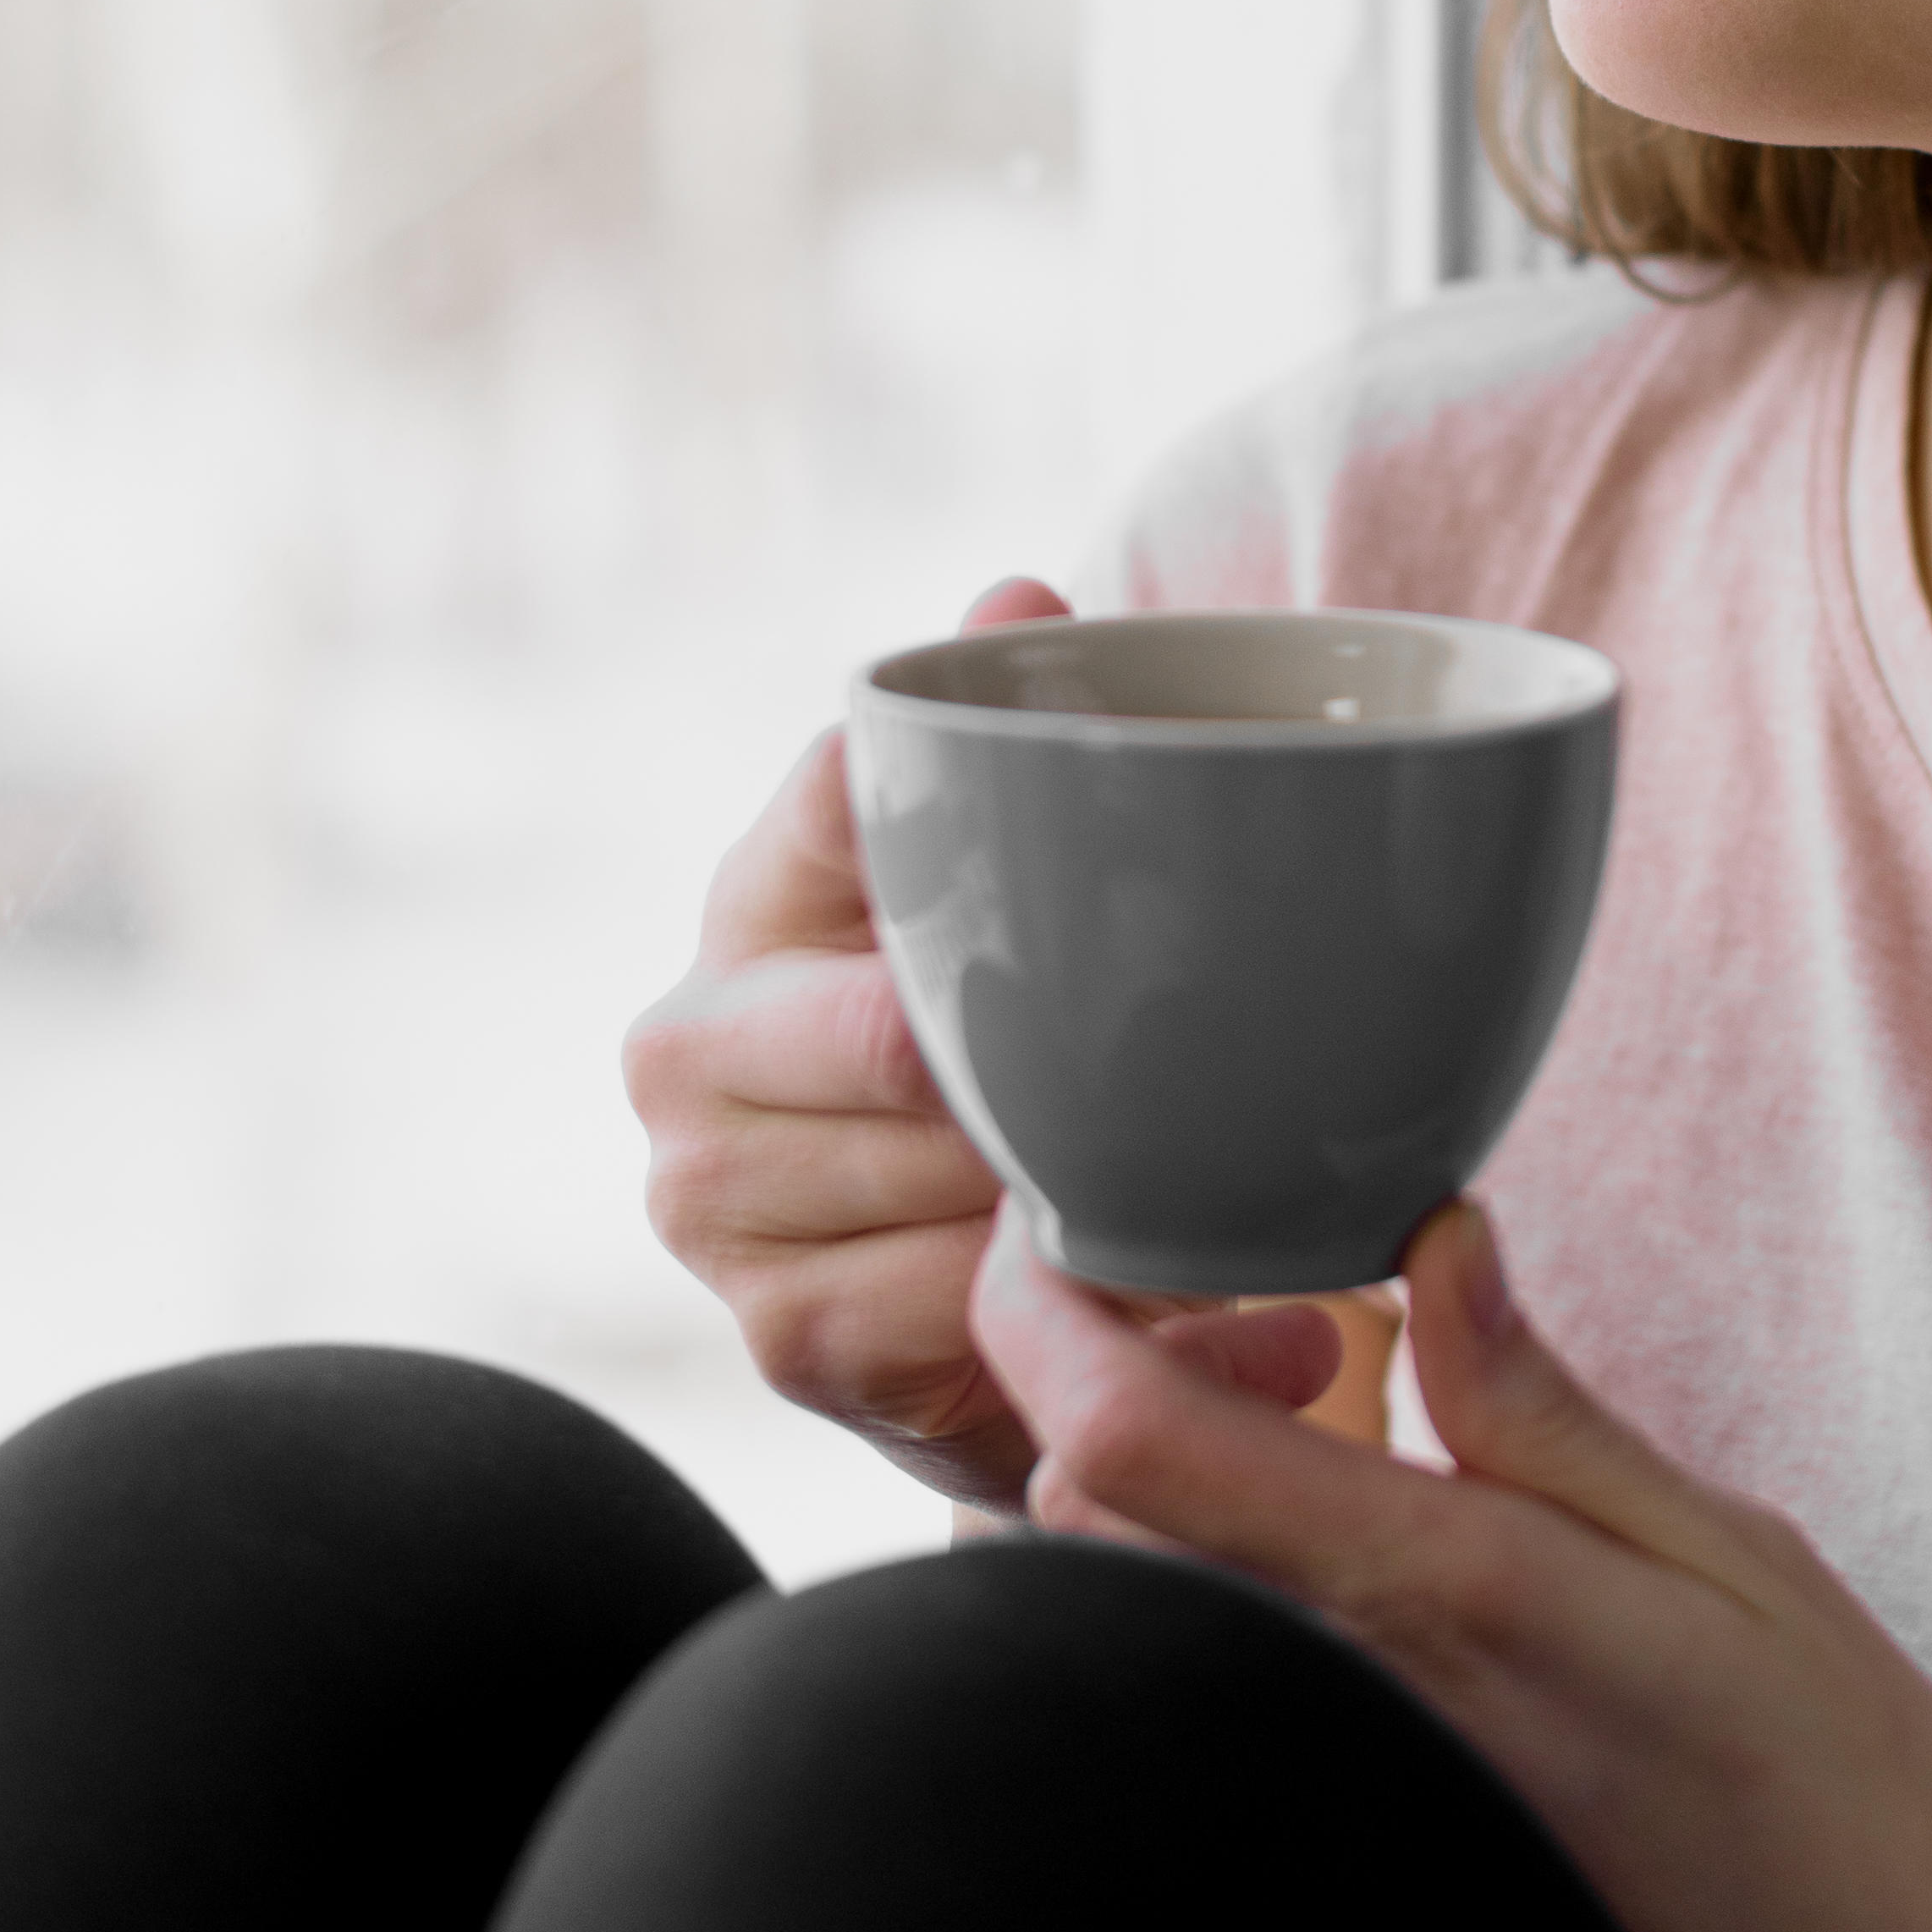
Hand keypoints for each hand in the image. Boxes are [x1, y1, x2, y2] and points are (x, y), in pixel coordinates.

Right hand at [625, 578, 1343, 1506]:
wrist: (932, 1315)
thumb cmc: (973, 1059)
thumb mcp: (986, 906)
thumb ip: (1003, 763)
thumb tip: (1022, 589)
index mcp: (750, 894)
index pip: (839, 804)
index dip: (969, 826)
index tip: (1108, 853)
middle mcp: (686, 1043)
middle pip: (903, 1031)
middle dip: (1057, 1065)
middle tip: (1214, 1072)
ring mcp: (713, 1203)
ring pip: (953, 1178)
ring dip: (1105, 1200)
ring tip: (1245, 1193)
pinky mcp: (786, 1342)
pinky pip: (982, 1317)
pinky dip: (1123, 1321)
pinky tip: (1240, 1317)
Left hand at [970, 1193, 1931, 1931]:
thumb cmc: (1850, 1804)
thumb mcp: (1731, 1556)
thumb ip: (1544, 1409)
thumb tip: (1432, 1240)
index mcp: (1448, 1594)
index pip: (1136, 1442)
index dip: (1044, 1319)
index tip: (1050, 1244)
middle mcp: (1352, 1703)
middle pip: (1084, 1519)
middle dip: (1118, 1382)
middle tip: (1283, 1335)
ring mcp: (1334, 1792)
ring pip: (1130, 1609)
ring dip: (1168, 1488)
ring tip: (1331, 1433)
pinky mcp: (1344, 1852)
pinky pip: (1213, 1692)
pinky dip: (1226, 1588)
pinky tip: (1359, 1562)